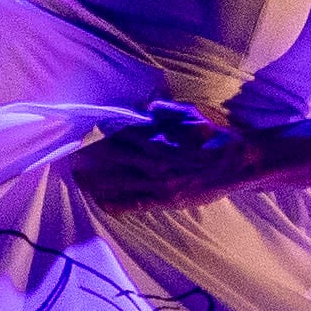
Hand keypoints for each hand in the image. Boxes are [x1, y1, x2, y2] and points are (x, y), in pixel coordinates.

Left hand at [72, 101, 265, 209]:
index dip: (101, 134)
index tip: (84, 132)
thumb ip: (166, 110)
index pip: (121, 134)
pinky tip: (100, 201)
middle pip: (113, 157)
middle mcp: (154, 160)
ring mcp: (158, 183)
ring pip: (118, 181)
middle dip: (91, 156)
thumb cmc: (218, 134)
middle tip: (70, 155)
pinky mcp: (166, 200)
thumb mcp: (192, 112)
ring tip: (77, 177)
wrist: (240, 162)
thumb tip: (144, 107)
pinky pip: (135, 203)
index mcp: (159, 137)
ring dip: (95, 179)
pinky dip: (116, 202)